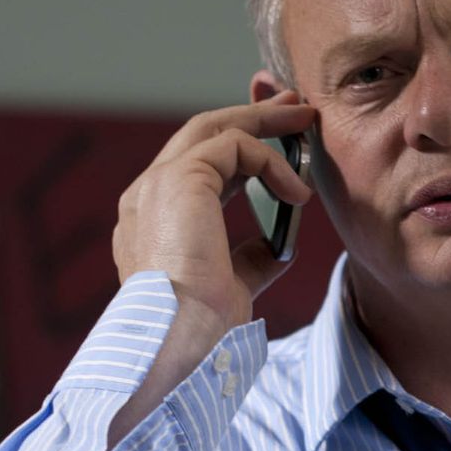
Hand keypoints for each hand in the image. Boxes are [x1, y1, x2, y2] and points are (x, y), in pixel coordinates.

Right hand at [110, 90, 314, 388]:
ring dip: (264, 121)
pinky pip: (234, 147)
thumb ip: (247, 260)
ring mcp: (157, 185)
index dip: (238, 153)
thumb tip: (277, 244)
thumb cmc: (200, 330)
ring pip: (213, 129)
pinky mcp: (180, 179)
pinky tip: (296, 192)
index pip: (195, 169)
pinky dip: (272, 163)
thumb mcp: (230, 287)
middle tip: (292, 107)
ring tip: (304, 119)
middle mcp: (146, 197)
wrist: (178, 343)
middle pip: (201, 135)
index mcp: (151, 222)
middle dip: (251, 117)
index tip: (278, 146)